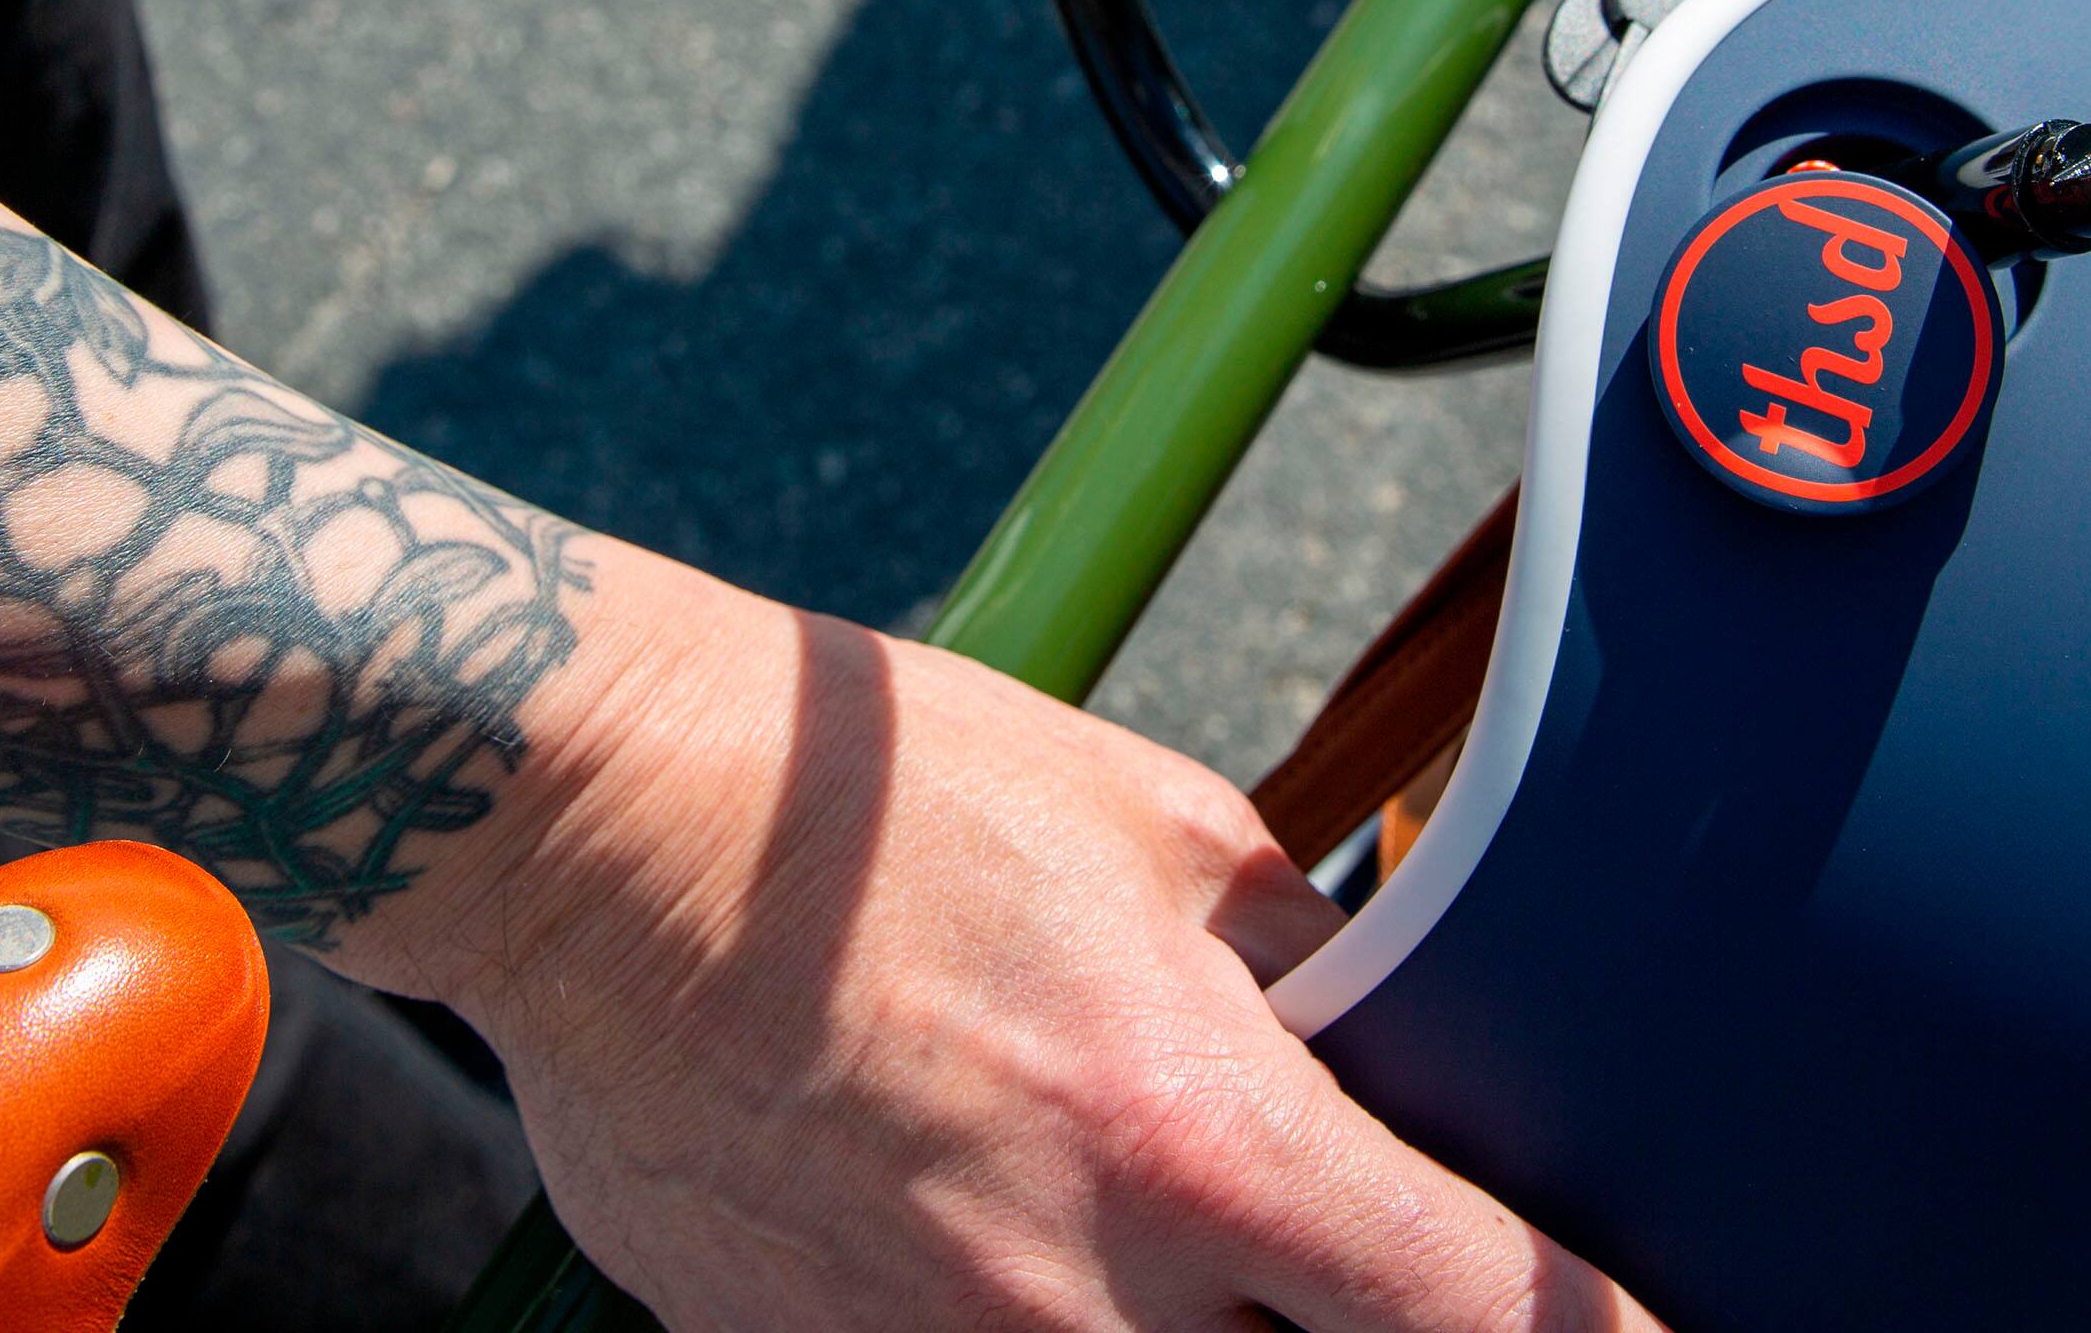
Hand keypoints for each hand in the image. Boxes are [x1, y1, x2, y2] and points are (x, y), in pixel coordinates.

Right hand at [408, 553, 1662, 1331]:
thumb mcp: (1160, 829)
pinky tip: (990, 1218)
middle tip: (1335, 1254)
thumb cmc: (894, 809)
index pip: (1475, 1310)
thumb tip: (1390, 1035)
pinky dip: (1029, 1325)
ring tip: (1133, 1200)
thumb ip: (1304, 960)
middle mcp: (1084, 1294)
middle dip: (1349, 1332)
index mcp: (1198, 1133)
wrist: (615, 844)